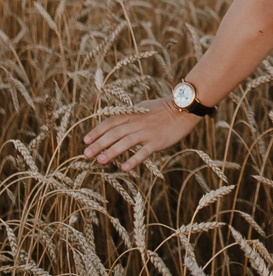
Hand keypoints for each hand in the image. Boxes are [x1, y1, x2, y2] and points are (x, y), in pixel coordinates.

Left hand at [83, 98, 201, 170]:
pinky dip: (133, 160)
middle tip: (86, 154)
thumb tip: (116, 122)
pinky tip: (124, 168)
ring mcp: (147, 132)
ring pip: (125, 142)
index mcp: (133, 114)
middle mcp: (137, 123)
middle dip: (98, 144)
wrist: (184, 108)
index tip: (85, 141)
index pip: (111, 122)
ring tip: (100, 161)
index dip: (97, 131)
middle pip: (114, 133)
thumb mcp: (144, 107)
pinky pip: (143, 152)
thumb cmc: (164, 108)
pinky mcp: (158, 141)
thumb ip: (130, 115)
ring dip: (111, 151)